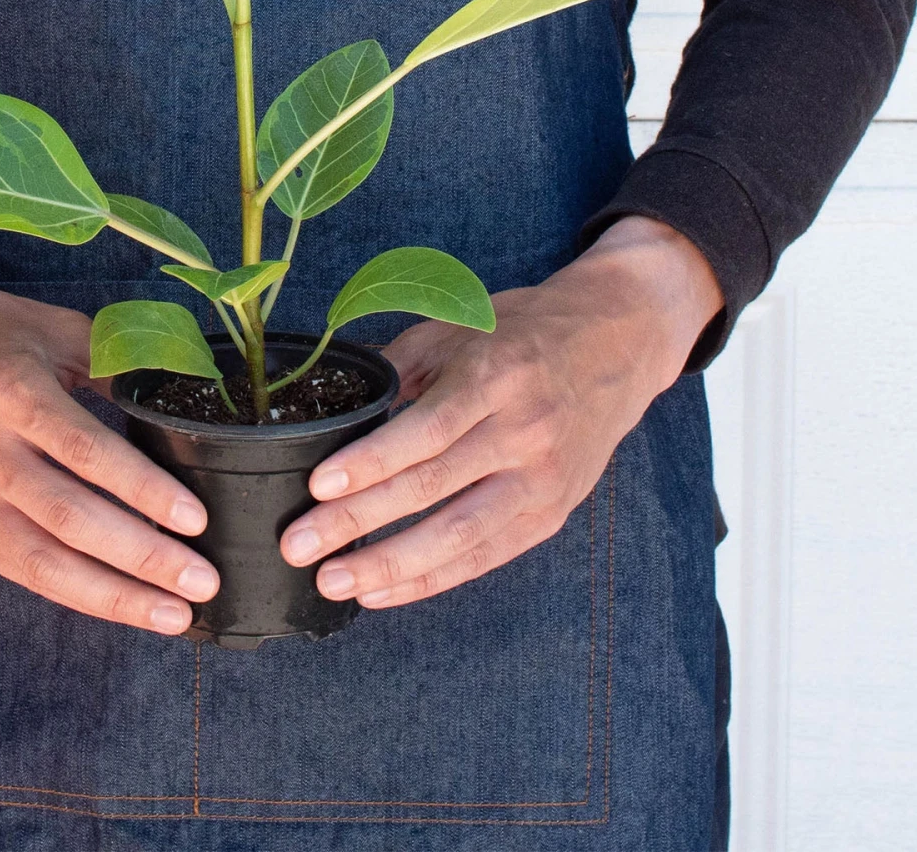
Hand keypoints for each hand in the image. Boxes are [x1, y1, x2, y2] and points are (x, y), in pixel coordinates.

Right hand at [0, 256, 218, 633]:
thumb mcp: (45, 327)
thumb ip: (109, 361)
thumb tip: (178, 396)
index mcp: (9, 391)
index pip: (85, 453)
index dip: (142, 491)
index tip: (194, 518)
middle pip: (70, 519)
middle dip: (142, 557)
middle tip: (203, 579)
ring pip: (44, 563)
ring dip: (114, 596)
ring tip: (173, 614)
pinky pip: (20, 571)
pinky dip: (75, 593)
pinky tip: (120, 604)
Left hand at [279, 217, 722, 607]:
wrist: (618, 343)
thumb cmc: (524, 330)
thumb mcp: (460, 326)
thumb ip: (398, 364)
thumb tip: (332, 399)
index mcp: (497, 376)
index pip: (427, 430)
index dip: (372, 462)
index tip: (318, 486)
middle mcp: (526, 431)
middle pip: (434, 487)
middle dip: (359, 521)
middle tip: (298, 544)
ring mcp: (544, 479)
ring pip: (460, 536)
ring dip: (390, 565)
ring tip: (332, 580)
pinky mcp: (552, 513)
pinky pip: (485, 557)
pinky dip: (431, 579)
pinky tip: (382, 590)